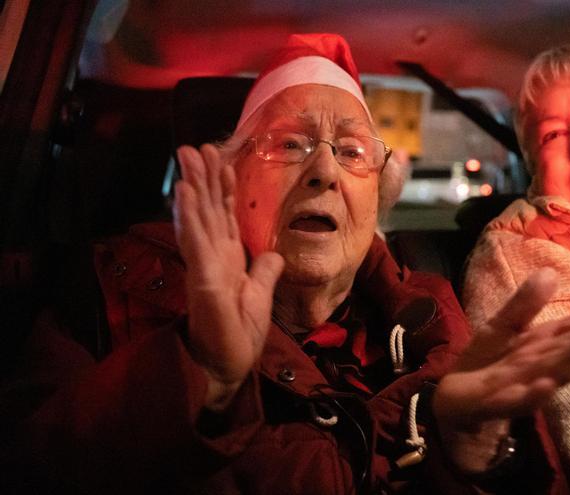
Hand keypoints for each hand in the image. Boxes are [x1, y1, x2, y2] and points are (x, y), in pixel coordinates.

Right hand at [173, 144, 283, 410]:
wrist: (228, 366)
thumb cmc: (240, 335)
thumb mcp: (260, 295)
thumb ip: (265, 272)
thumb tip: (273, 255)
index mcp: (227, 260)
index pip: (224, 217)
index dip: (222, 188)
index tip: (221, 160)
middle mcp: (212, 258)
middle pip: (207, 210)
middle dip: (203, 177)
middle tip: (195, 146)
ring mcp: (204, 267)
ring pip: (197, 219)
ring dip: (193, 187)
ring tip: (187, 158)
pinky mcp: (201, 280)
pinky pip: (195, 243)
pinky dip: (189, 217)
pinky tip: (184, 193)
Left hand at [433, 268, 569, 470]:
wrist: (453, 400)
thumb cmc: (486, 362)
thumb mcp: (503, 325)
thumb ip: (525, 303)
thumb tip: (551, 272)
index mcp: (544, 346)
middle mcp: (542, 366)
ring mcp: (524, 386)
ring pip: (556, 373)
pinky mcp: (499, 404)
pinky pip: (519, 401)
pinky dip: (535, 395)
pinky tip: (547, 384)